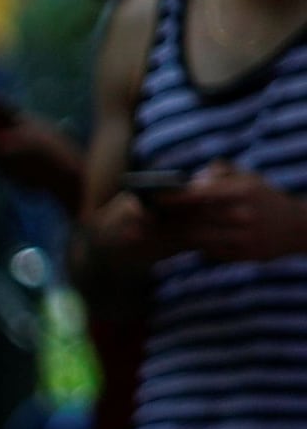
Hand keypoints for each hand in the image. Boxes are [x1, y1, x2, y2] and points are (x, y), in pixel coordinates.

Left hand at [140, 167, 306, 263]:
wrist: (297, 227)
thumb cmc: (263, 197)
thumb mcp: (247, 177)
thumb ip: (217, 172)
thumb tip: (187, 180)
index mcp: (242, 191)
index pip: (199, 195)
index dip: (172, 198)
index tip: (152, 199)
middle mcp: (243, 215)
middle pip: (192, 220)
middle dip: (164, 221)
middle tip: (138, 222)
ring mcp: (244, 238)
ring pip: (196, 239)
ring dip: (172, 236)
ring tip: (150, 234)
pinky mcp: (243, 256)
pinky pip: (208, 252)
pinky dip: (193, 246)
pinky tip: (180, 243)